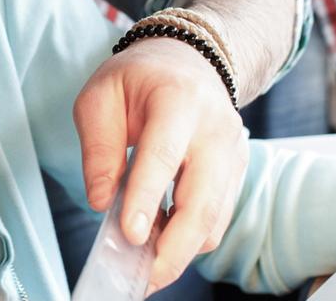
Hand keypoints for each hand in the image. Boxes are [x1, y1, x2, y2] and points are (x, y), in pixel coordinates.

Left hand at [74, 37, 248, 292]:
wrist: (189, 59)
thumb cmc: (139, 79)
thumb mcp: (100, 96)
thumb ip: (98, 148)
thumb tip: (102, 203)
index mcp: (178, 100)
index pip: (164, 155)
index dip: (146, 198)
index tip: (130, 235)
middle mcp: (216, 128)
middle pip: (203, 200)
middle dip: (174, 247)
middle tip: (142, 277)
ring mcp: (233, 154)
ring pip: (215, 219)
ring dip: (180, 250)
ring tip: (142, 263)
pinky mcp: (237, 174)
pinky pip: (218, 219)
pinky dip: (189, 240)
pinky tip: (160, 242)